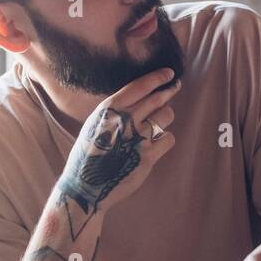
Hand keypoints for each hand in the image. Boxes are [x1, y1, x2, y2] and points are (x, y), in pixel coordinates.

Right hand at [55, 68, 179, 234]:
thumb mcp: (96, 124)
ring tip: (157, 122)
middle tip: (175, 87)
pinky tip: (156, 144)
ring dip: (165, 117)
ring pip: (166, 116)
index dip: (157, 77)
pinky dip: (165, 140)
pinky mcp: (148, 156)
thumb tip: (144, 96)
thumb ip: (117, 110)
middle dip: (169, 91)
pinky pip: (168, 138)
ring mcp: (137, 138)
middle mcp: (124, 120)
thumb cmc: (91, 153)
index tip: (169, 73)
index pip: (139, 86)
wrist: (86, 187)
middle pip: (157, 99)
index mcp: (109, 110)